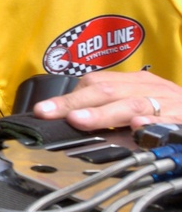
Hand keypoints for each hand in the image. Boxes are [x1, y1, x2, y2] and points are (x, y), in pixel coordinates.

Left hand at [33, 70, 181, 130]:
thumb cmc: (168, 112)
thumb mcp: (136, 105)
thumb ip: (107, 111)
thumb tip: (68, 120)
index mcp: (132, 83)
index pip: (94, 83)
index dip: (67, 97)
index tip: (43, 111)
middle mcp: (147, 88)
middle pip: (106, 91)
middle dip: (74, 102)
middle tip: (49, 113)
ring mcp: (166, 103)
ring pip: (130, 104)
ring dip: (102, 113)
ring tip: (79, 120)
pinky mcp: (181, 120)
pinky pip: (164, 121)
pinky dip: (148, 123)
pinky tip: (135, 128)